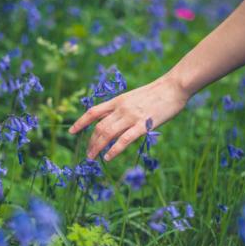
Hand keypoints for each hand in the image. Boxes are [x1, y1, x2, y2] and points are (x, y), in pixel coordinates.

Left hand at [68, 74, 190, 160]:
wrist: (173, 86)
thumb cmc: (156, 93)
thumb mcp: (133, 97)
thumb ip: (123, 108)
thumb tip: (115, 120)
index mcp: (118, 101)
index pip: (93, 112)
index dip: (80, 122)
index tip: (71, 132)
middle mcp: (121, 108)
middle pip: (99, 127)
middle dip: (90, 142)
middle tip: (88, 154)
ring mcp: (131, 116)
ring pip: (107, 133)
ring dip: (97, 147)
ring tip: (93, 158)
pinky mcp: (143, 124)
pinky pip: (124, 139)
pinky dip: (114, 149)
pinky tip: (108, 157)